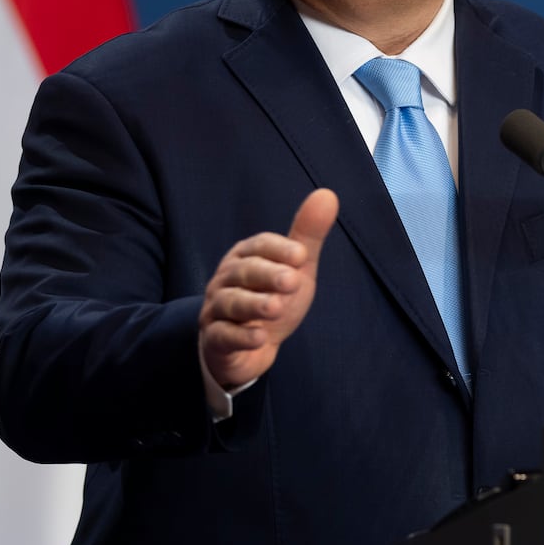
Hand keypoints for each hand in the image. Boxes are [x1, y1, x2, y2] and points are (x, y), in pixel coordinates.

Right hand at [199, 188, 338, 389]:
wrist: (246, 350)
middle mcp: (226, 279)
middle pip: (243, 272)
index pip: (259, 246)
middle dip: (267, 275)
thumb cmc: (271, 299)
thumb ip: (308, 236)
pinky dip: (241, 337)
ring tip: (276, 308)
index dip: (279, 249)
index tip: (301, 255)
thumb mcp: (295, 269)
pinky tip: (260, 338)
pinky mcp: (215, 340)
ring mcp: (216, 310)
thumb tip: (328, 194)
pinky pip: (223, 336)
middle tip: (292, 281)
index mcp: (246, 256)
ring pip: (231, 303)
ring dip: (254, 305)